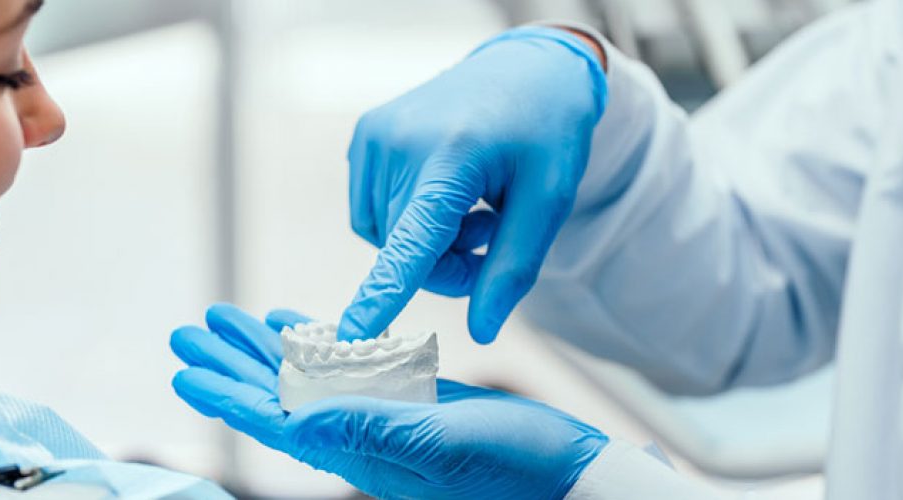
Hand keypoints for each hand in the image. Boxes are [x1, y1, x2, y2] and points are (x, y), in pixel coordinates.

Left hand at [170, 303, 608, 498]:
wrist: (568, 475)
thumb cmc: (515, 469)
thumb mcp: (441, 443)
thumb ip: (369, 428)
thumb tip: (295, 420)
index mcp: (362, 449)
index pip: (277, 421)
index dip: (228, 394)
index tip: (185, 369)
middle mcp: (364, 435)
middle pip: (280, 396)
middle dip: (232, 362)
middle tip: (187, 330)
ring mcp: (387, 417)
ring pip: (309, 378)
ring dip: (264, 348)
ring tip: (226, 319)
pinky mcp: (414, 400)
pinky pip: (350, 368)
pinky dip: (319, 344)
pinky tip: (297, 326)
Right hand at [338, 26, 607, 343]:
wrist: (527, 67)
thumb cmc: (546, 134)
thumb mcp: (550, 200)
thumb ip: (512, 268)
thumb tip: (481, 333)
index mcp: (453, 156)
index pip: (412, 239)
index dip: (383, 293)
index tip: (353, 335)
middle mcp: (400, 141)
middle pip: (403, 253)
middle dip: (446, 266)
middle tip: (490, 239)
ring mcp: (374, 135)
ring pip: (384, 240)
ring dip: (424, 245)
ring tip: (472, 209)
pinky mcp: (364, 136)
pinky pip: (372, 213)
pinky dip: (404, 221)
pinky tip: (444, 195)